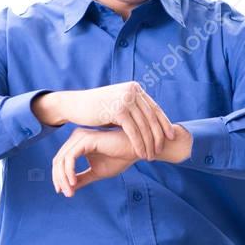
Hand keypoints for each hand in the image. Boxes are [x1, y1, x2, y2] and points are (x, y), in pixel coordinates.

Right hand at [34, 82, 174, 159]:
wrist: (74, 105)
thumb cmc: (96, 108)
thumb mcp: (117, 105)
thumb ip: (132, 109)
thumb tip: (148, 120)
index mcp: (135, 88)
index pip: (154, 108)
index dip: (164, 123)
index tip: (170, 136)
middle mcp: (132, 91)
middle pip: (152, 117)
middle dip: (158, 136)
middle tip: (162, 150)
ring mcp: (126, 100)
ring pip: (144, 126)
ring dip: (150, 143)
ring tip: (151, 156)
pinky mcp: (118, 110)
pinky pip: (133, 131)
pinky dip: (139, 144)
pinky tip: (141, 153)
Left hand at [52, 127, 139, 196]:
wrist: (136, 151)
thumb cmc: (119, 158)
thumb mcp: (96, 172)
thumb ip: (82, 178)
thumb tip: (67, 189)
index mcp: (78, 144)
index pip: (60, 161)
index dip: (58, 178)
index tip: (64, 193)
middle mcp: (76, 138)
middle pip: (57, 160)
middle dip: (59, 179)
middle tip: (67, 194)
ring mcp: (80, 137)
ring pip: (61, 160)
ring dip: (63, 178)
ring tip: (70, 191)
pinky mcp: (86, 140)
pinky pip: (70, 158)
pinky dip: (69, 171)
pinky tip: (74, 182)